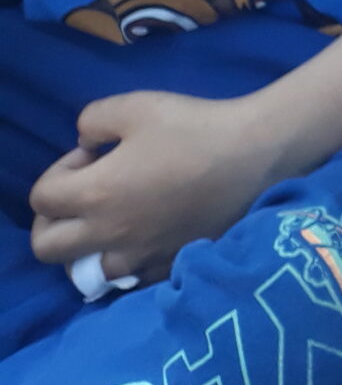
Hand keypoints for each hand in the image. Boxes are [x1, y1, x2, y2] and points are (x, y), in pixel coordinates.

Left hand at [29, 92, 287, 282]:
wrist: (256, 155)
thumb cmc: (196, 128)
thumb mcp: (137, 105)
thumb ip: (92, 120)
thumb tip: (87, 146)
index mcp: (96, 194)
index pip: (41, 198)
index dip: (60, 171)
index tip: (93, 156)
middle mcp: (109, 234)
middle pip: (47, 247)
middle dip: (53, 220)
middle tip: (83, 197)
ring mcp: (139, 256)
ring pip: (83, 272)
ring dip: (85, 248)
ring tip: (111, 224)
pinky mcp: (168, 265)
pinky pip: (126, 278)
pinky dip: (123, 261)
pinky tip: (143, 237)